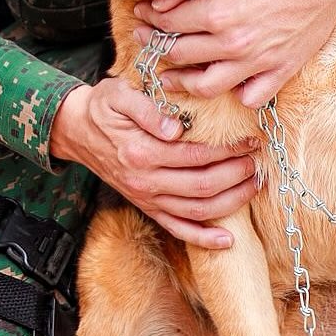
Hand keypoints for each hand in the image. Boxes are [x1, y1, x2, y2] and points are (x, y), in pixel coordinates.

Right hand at [49, 79, 257, 248]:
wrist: (78, 131)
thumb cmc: (104, 107)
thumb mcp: (120, 95)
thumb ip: (147, 109)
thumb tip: (175, 128)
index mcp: (140, 152)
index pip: (195, 155)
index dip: (226, 150)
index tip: (249, 140)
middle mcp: (145, 181)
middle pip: (202, 186)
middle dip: (236, 175)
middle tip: (257, 161)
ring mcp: (146, 198)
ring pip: (196, 211)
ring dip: (231, 202)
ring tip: (254, 185)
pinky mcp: (147, 207)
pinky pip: (178, 230)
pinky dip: (204, 239)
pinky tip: (227, 240)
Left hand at [133, 0, 335, 108]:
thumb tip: (159, 4)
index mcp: (216, 15)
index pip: (168, 24)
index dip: (148, 19)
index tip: (140, 13)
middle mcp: (232, 44)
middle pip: (180, 55)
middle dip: (155, 47)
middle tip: (145, 40)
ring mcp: (257, 61)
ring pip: (207, 86)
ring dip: (182, 82)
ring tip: (169, 77)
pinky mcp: (281, 69)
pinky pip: (251, 96)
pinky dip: (236, 94)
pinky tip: (226, 85)